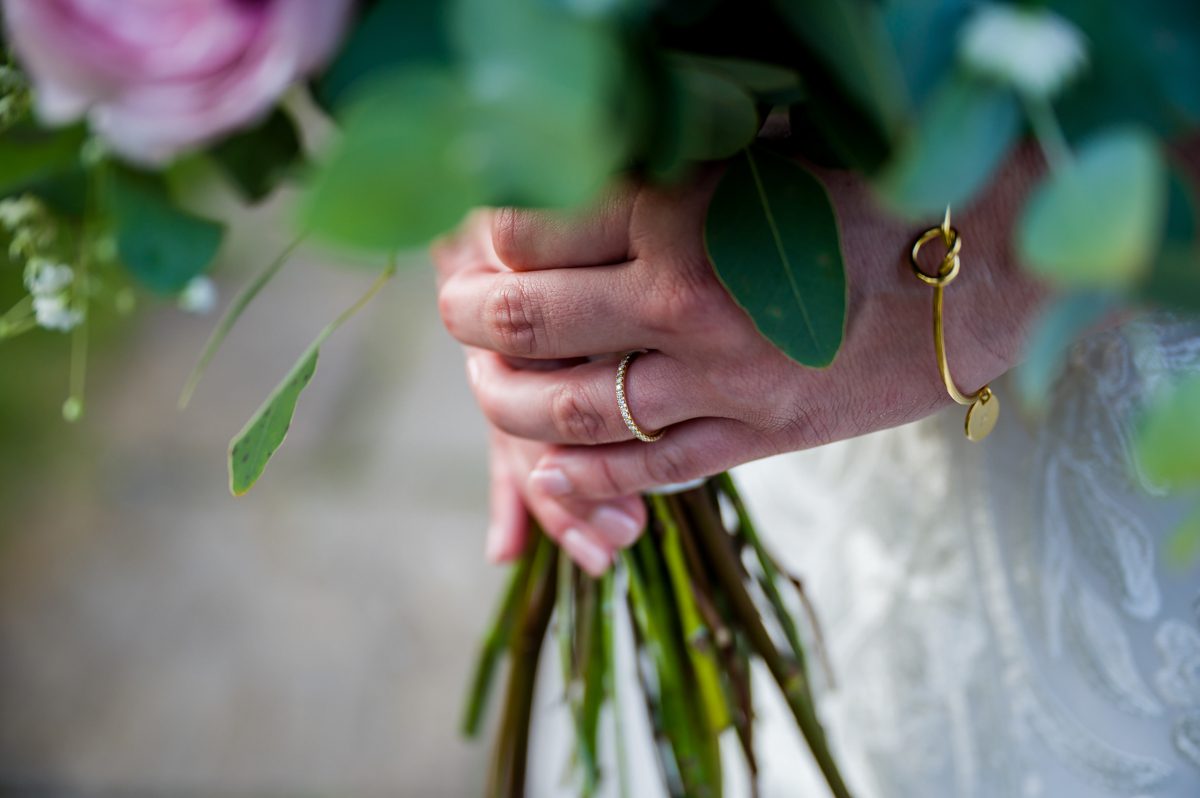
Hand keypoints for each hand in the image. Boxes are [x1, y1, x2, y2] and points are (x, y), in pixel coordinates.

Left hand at [435, 156, 1044, 572]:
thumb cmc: (868, 194)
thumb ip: (662, 166)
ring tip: (486, 385)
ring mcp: (721, 381)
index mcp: (683, 209)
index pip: (534, 230)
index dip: (493, 234)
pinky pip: (650, 472)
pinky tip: (549, 473)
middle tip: (456, 311)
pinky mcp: (756, 438)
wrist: (981, 272)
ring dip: (507, 404)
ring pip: (573, 409)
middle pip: (530, 320)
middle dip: (471, 317)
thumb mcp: (758, 155)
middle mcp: (688, 299)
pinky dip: (587, 479)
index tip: (487, 236)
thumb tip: (566, 168)